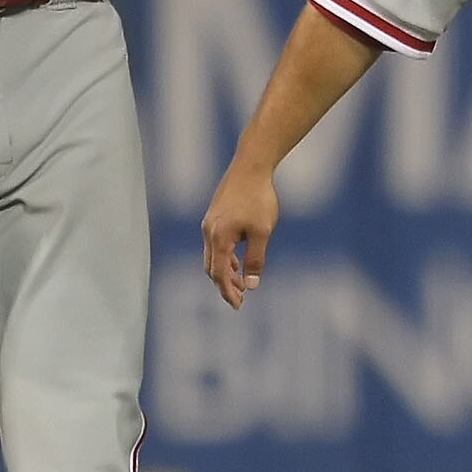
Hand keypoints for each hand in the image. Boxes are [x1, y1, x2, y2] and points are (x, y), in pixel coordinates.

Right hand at [201, 159, 278, 306]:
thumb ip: (255, 259)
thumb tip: (252, 285)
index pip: (219, 274)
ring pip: (212, 256)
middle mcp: (209, 232)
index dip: (227, 291)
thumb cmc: (258, 198)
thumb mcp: (262, 232)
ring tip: (241, 284)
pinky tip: (237, 261)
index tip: (238, 305)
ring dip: (225, 272)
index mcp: (219, 238)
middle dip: (224, 285)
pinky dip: (224, 257)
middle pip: (211, 268)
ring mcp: (210, 223)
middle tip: (240, 299)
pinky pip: (215, 244)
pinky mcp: (215, 216)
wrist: (250, 166)